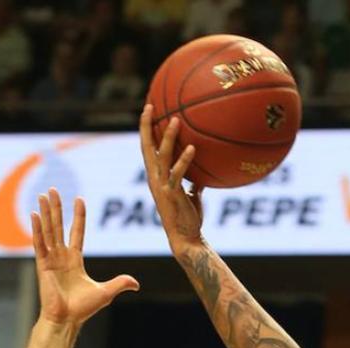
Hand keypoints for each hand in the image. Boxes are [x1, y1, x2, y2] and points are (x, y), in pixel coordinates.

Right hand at [32, 188, 137, 325]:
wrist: (67, 320)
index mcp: (75, 260)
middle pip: (59, 226)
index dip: (78, 216)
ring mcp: (51, 259)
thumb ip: (120, 283)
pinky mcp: (43, 265)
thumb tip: (136, 284)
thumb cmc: (83, 309)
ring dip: (45, 212)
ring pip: (48, 230)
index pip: (77, 232)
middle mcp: (61, 256)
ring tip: (43, 195)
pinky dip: (37, 229)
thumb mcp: (106, 292)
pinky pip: (39, 243)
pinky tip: (34, 215)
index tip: (79, 199)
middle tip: (53, 190)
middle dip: (56, 208)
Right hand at [140, 104, 204, 252]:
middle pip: (146, 148)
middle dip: (145, 126)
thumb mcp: (191, 196)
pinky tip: (193, 148)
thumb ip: (193, 183)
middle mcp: (154, 179)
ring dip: (168, 138)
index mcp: (156, 177)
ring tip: (175, 120)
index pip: (148, 149)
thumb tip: (203, 175)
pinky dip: (184, 160)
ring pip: (161, 157)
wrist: (186, 238)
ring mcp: (162, 186)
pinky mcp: (172, 194)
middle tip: (149, 106)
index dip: (146, 130)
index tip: (148, 111)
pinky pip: (178, 173)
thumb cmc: (189, 218)